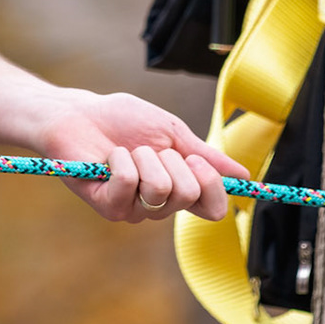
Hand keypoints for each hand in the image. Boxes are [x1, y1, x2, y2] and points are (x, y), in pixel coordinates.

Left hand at [34, 89, 248, 223]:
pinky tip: (109, 158)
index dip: (212, 184)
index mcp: (178, 188)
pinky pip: (129, 183)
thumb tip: (244, 175)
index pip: (213, 209)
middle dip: (172, 159)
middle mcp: (158, 206)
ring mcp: (133, 209)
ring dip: (144, 156)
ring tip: (126, 151)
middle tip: (149, 148)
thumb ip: (206, 156)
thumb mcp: (172, 132)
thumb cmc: (122, 121)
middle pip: (189, 194)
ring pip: (161, 189)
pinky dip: (121, 160)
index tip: (194, 157)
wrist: (80, 114)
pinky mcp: (108, 206)